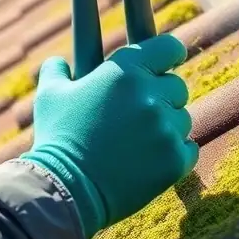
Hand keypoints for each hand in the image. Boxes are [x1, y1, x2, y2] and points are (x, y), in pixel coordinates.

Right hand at [19, 35, 197, 238]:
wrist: (65, 190)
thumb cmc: (57, 138)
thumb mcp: (50, 96)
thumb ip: (56, 70)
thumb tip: (58, 62)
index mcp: (124, 71)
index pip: (169, 47)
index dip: (170, 54)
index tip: (170, 62)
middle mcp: (149, 95)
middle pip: (177, 86)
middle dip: (163, 96)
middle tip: (140, 114)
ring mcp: (165, 128)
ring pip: (182, 119)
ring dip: (166, 126)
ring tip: (138, 142)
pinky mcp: (174, 160)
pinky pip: (188, 149)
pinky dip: (173, 154)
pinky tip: (149, 161)